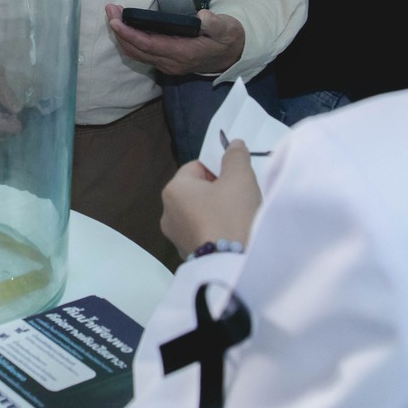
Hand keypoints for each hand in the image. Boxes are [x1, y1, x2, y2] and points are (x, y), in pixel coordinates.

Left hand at [105, 4, 244, 77]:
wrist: (232, 57)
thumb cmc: (228, 39)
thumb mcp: (227, 29)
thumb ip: (215, 24)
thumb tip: (202, 17)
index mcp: (183, 53)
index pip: (149, 45)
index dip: (130, 33)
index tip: (115, 20)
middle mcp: (171, 62)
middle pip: (137, 49)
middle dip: (119, 31)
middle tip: (110, 9)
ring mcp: (167, 65)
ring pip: (136, 53)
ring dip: (121, 36)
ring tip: (113, 15)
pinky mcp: (165, 62)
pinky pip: (141, 54)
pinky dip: (129, 41)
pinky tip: (124, 27)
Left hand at [161, 141, 261, 256]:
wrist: (232, 263)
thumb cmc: (232, 214)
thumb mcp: (240, 178)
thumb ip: (235, 157)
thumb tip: (233, 144)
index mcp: (173, 189)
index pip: (196, 167)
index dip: (218, 170)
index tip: (235, 182)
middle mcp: (167, 212)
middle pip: (196, 192)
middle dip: (218, 193)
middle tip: (239, 200)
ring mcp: (175, 236)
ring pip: (199, 214)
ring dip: (216, 213)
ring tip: (237, 220)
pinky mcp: (186, 255)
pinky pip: (202, 234)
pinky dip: (215, 232)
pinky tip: (231, 237)